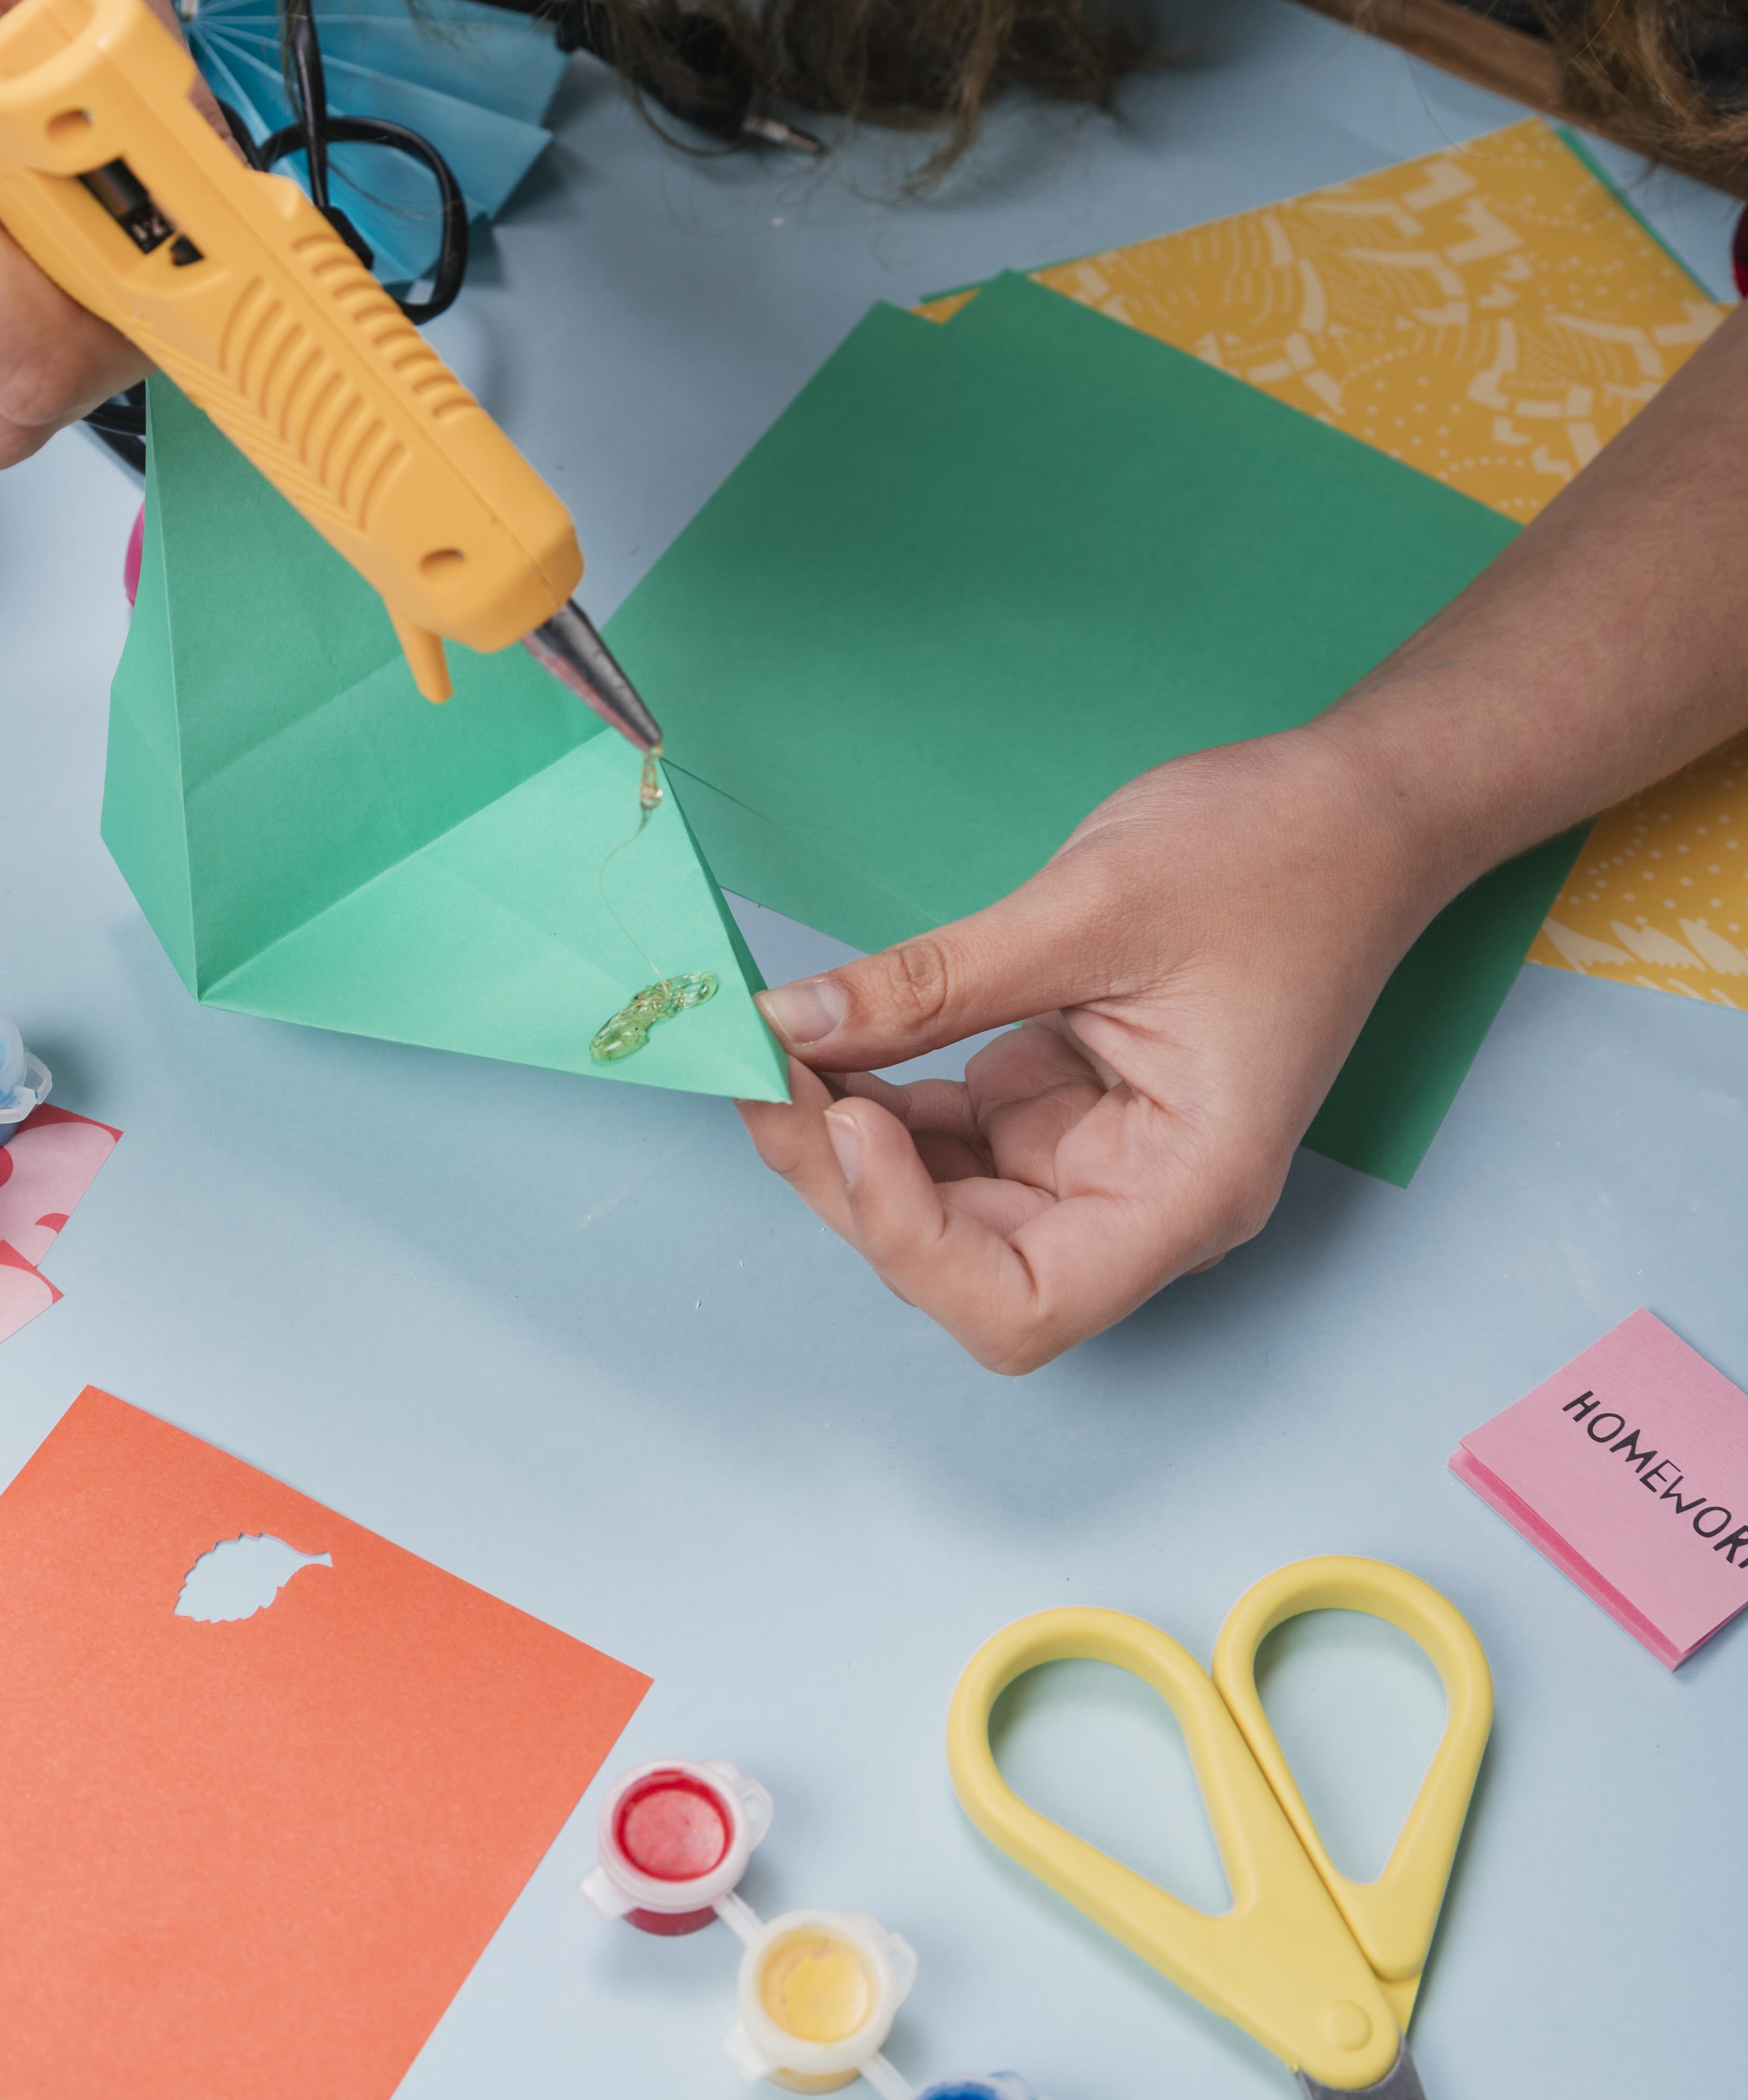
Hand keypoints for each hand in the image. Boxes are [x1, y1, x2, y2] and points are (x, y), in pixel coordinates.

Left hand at [736, 724, 1454, 1371]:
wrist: (1354, 811)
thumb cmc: (1270, 855)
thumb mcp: (1087, 908)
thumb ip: (932, 983)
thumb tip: (789, 1024)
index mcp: (1186, 1190)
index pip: (1019, 1302)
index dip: (907, 1236)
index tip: (843, 1117)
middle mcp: (1143, 1201)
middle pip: (963, 1262)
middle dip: (849, 1180)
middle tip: (759, 1070)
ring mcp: (1101, 1158)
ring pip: (944, 1207)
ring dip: (851, 1143)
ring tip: (779, 1050)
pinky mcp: (1068, 1107)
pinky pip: (956, 1138)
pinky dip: (885, 1098)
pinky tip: (833, 1040)